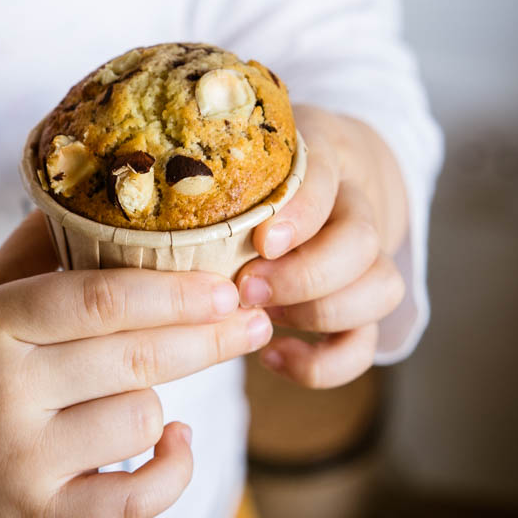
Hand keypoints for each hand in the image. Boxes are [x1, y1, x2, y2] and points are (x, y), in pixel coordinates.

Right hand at [0, 212, 271, 517]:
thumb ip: (32, 252)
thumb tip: (99, 194)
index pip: (95, 299)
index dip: (172, 289)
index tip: (226, 281)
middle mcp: (4, 393)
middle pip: (133, 359)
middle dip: (208, 337)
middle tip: (255, 316)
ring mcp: (20, 461)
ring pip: (139, 419)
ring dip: (161, 396)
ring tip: (149, 381)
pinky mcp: (35, 517)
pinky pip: (132, 501)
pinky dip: (171, 470)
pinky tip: (177, 437)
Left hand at [235, 104, 408, 387]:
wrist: (334, 178)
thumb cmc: (263, 170)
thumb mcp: (243, 154)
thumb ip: (209, 170)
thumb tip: (135, 200)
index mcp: (323, 161)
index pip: (326, 180)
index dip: (300, 214)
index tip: (261, 241)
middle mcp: (356, 209)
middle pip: (363, 242)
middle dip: (306, 275)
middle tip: (246, 288)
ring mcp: (368, 261)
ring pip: (382, 288)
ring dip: (320, 313)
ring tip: (261, 319)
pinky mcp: (364, 309)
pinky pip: (365, 345)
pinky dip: (323, 363)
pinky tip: (273, 356)